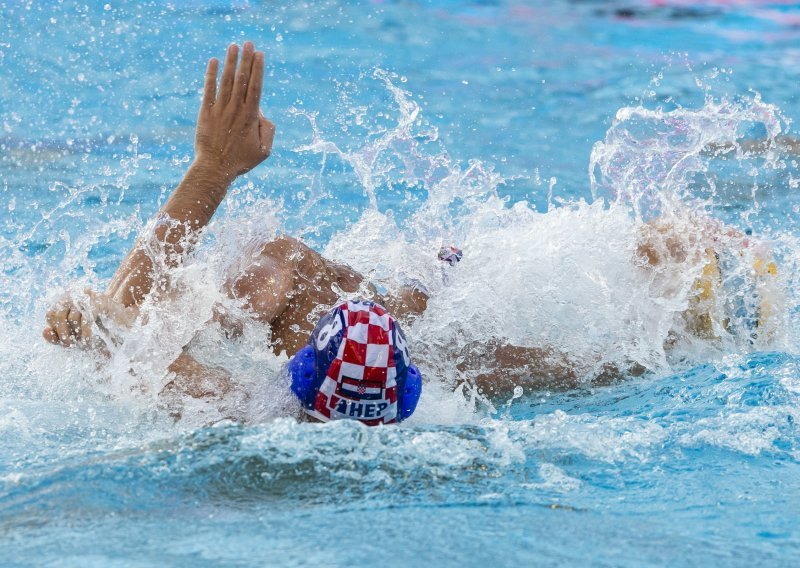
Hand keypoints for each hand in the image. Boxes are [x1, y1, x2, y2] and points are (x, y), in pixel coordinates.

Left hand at [43, 290, 137, 347]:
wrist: (126, 328)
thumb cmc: (100, 331)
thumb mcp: (76, 336)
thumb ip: (58, 336)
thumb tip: (44, 332)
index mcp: (68, 301)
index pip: (51, 314)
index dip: (55, 329)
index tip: (65, 341)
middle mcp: (76, 295)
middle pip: (58, 313)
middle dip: (62, 333)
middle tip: (71, 345)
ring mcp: (88, 297)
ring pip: (71, 317)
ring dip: (76, 335)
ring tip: (85, 344)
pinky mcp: (100, 302)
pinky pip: (87, 318)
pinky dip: (87, 332)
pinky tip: (90, 339)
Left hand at [194, 41, 274, 177]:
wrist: (215, 168)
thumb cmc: (241, 162)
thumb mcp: (264, 151)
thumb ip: (269, 131)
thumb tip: (264, 114)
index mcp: (251, 117)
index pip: (256, 87)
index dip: (258, 69)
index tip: (260, 54)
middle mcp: (235, 109)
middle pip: (243, 79)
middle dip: (246, 59)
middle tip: (249, 42)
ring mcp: (220, 109)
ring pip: (227, 81)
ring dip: (231, 62)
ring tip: (233, 46)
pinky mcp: (206, 112)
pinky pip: (209, 89)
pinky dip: (211, 74)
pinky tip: (213, 61)